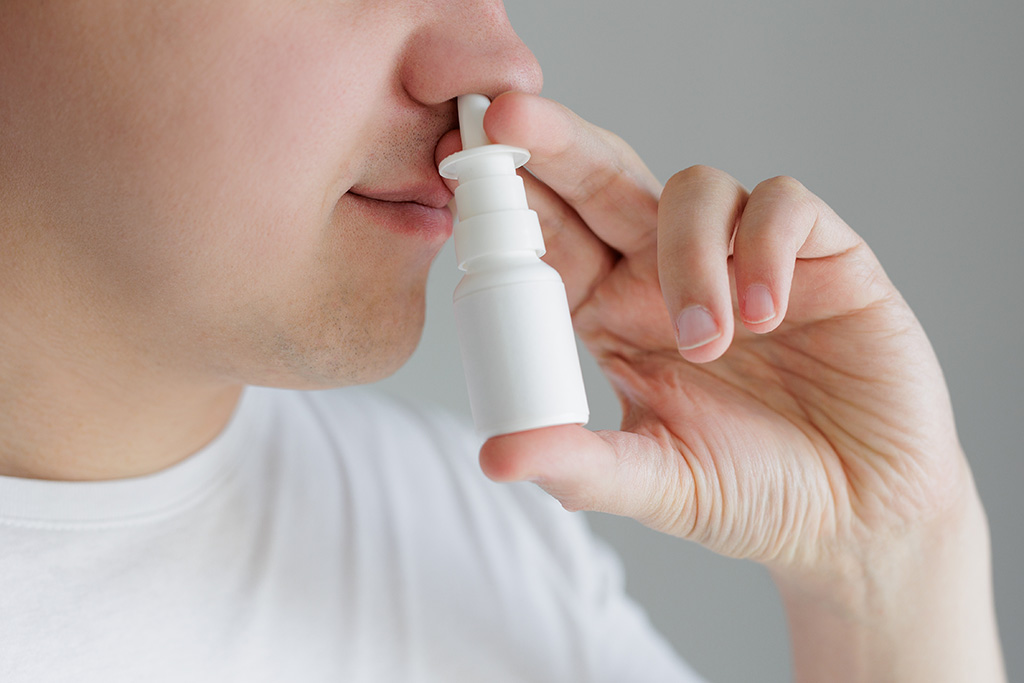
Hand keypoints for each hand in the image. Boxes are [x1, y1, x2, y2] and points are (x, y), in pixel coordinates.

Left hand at [436, 91, 1003, 681]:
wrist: (862, 514)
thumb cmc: (753, 494)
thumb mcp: (655, 484)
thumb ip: (578, 466)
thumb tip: (494, 457)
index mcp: (612, 314)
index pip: (551, 239)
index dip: (511, 199)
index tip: (464, 166)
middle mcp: (666, 272)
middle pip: (603, 181)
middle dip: (556, 143)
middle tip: (512, 117)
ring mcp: (740, 256)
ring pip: (693, 188)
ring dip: (688, 254)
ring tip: (709, 340)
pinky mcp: (821, 254)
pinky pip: (782, 204)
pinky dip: (764, 247)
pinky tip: (769, 311)